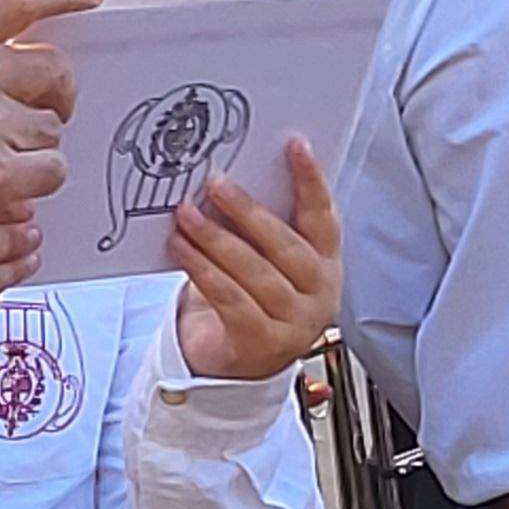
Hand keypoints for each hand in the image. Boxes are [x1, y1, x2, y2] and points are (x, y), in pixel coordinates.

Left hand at [168, 140, 341, 380]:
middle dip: (247, 211)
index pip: (324, 216)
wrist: (241, 362)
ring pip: (254, 272)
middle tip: (215, 183)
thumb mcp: (267, 260)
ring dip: (215, 239)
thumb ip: (260, 227)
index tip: (295, 146)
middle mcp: (319, 292)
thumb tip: (226, 180)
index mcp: (327, 263)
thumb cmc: (255, 298)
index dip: (311, 181)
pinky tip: (181, 249)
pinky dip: (202, 270)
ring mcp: (295, 322)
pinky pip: (229, 298)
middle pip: (285, 245)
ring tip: (186, 214)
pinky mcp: (262, 342)